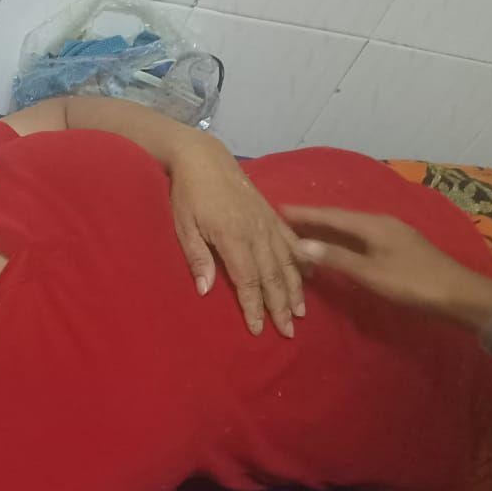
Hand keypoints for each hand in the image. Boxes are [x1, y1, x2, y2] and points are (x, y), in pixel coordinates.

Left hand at [169, 138, 303, 337]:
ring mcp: (267, 222)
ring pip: (286, 262)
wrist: (203, 157)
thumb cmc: (187, 193)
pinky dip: (301, 260)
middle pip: (272, 276)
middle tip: (288, 333)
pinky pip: (292, 241)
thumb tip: (205, 291)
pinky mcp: (272, 214)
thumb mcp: (183, 225)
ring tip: (300, 313)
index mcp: (233, 237)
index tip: (258, 330)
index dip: (253, 307)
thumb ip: (196, 257)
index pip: (247, 280)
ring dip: (294, 289)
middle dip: (279, 306)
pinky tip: (308, 276)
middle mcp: (256, 232)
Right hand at [283, 206, 491, 332]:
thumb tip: (300, 244)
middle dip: (311, 219)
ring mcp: (390, 235)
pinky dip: (340, 241)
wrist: (460, 296)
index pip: (329, 215)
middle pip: (338, 219)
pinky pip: (359, 238)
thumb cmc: (414, 283)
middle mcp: (380, 223)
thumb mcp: (370, 273)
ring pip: (349, 229)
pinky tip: (332, 247)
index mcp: (373, 224)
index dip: (303, 213)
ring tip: (299, 232)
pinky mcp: (396, 248)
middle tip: (281, 220)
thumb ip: (335, 257)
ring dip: (325, 230)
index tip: (276, 207)